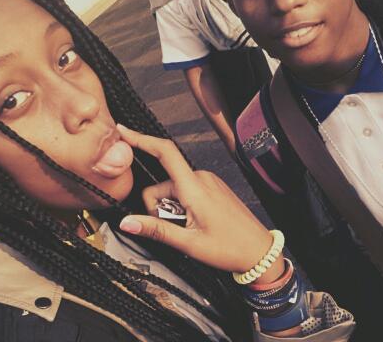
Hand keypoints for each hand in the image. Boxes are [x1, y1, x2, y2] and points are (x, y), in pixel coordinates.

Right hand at [117, 124, 283, 280]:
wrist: (258, 250)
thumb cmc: (229, 247)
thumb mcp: (189, 243)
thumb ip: (156, 229)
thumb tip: (128, 222)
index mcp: (194, 187)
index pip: (165, 152)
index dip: (141, 139)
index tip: (123, 132)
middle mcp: (201, 177)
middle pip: (162, 183)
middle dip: (159, 206)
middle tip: (178, 228)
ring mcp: (208, 181)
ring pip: (173, 188)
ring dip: (172, 208)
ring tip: (190, 228)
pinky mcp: (211, 186)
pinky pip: (185, 189)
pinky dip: (182, 204)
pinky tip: (194, 221)